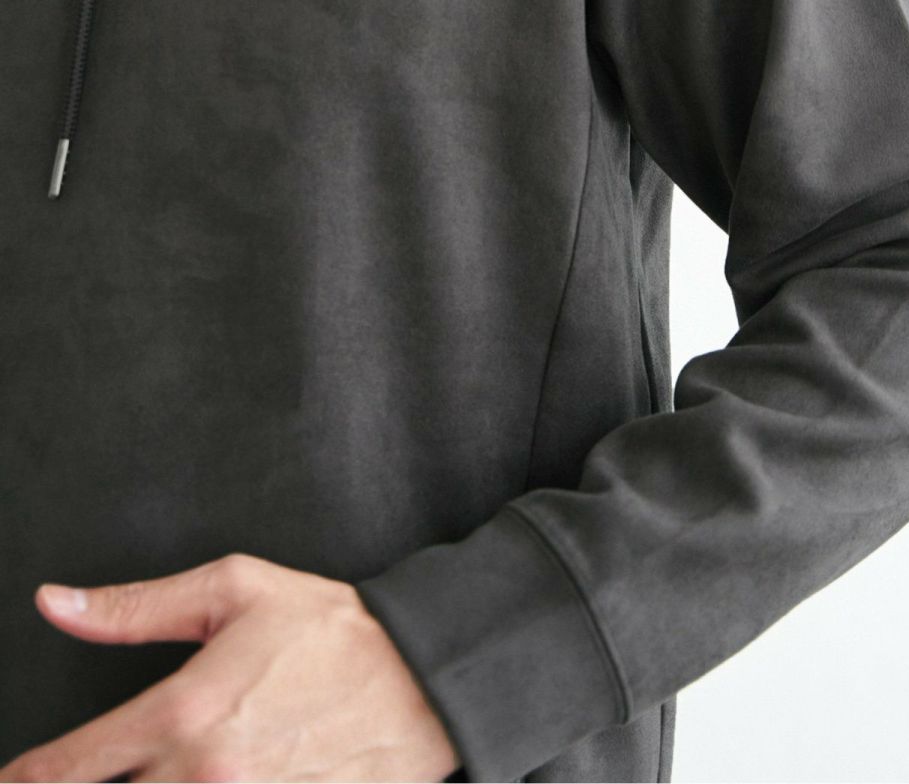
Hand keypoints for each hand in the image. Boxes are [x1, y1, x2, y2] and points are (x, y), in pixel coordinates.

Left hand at [0, 552, 461, 782]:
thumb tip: (57, 603)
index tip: (14, 779)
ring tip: (149, 774)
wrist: (420, 677)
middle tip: (81, 775)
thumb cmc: (330, 630)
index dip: (27, 779)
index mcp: (184, 711)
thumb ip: (136, 607)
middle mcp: (204, 775)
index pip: (70, 767)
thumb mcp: (234, 591)